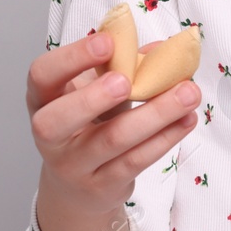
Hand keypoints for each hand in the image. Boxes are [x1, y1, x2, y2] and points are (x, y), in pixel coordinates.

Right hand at [26, 30, 202, 217]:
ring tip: (188, 93)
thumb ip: (122, 66)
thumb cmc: (87, 125)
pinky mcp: (102, 185)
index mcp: (44, 99)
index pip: (42, 75)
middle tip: (127, 82)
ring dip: (155, 114)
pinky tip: (187, 119)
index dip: (72, 58)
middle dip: (94, 98)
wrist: (77, 188)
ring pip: (112, 140)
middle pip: (58, 120)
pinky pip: (136, 160)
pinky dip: (165, 137)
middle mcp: (49, 135)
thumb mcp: (94, 91)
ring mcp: (74, 165)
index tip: (107, 42)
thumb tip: (165, 50)